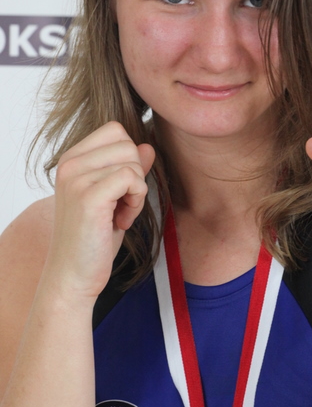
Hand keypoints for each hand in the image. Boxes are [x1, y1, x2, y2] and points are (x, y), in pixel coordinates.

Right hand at [44, 122, 154, 299]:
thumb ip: (128, 169)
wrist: (73, 276)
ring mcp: (76, 179)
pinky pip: (133, 179)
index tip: (118, 190)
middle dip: (136, 176)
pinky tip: (121, 222)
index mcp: (71, 159)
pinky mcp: (89, 196)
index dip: (129, 159)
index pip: (116, 130)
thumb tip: (147, 146)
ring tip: (119, 216)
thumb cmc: (93, 239)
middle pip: (127, 143)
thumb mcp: (114, 198)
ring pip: (133, 162)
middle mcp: (69, 164)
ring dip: (136, 192)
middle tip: (121, 206)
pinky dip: (136, 202)